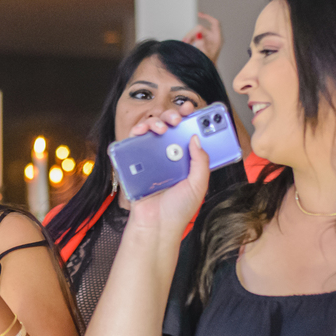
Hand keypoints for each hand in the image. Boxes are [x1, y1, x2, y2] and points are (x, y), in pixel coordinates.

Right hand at [125, 109, 210, 234]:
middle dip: (172, 117)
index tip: (191, 109)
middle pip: (170, 128)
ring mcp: (152, 159)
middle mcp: (170, 156)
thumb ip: (201, 162)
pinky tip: (142, 132)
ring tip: (160, 128)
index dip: (190, 119)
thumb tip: (196, 138)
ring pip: (152, 131)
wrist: (157, 225)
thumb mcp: (198, 185)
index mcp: (186, 160)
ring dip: (155, 122)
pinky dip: (136, 133)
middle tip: (176, 119)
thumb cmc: (178, 209)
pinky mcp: (136, 163)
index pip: (189, 133)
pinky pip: (134, 143)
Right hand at [182, 13, 222, 62]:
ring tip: (184, 43)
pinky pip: (195, 38)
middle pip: (202, 28)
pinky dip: (190, 40)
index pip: (214, 23)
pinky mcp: (203, 44)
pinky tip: (186, 44)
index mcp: (217, 39)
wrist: (207, 73)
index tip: (199, 14)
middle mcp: (213, 39)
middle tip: (185, 40)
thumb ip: (202, 46)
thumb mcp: (205, 55)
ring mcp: (208, 41)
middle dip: (192, 33)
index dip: (207, 17)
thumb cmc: (208, 65)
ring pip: (197, 33)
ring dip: (190, 36)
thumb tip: (198, 36)